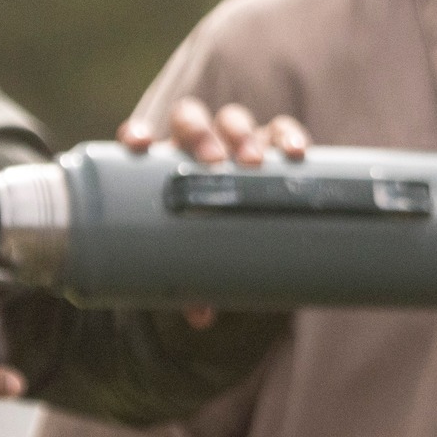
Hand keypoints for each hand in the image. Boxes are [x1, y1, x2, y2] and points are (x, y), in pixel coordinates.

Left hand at [118, 99, 310, 326]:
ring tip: (256, 162)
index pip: (145, 136)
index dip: (138, 133)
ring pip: (234, 119)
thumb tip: (201, 316)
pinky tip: (297, 152)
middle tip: (215, 165)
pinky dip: (289, 135)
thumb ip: (195, 279)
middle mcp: (198, 144)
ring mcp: (236, 140)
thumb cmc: (213, 238)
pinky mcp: (274, 143)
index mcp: (165, 164)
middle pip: (191, 119)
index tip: (141, 145)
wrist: (252, 226)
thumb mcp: (200, 256)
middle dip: (202, 137)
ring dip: (242, 135)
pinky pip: (282, 130)